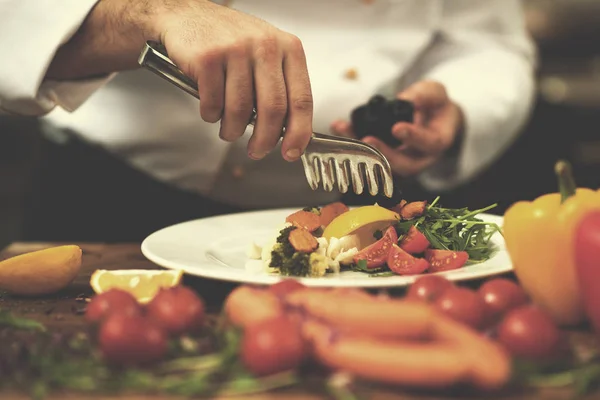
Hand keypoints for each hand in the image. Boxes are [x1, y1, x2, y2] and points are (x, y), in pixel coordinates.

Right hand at [156, 1, 312, 160]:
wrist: (187, 15)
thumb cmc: (231, 41)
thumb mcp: (267, 54)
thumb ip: (281, 87)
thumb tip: (288, 133)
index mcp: (289, 48)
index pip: (302, 99)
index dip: (298, 132)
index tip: (292, 152)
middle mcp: (266, 46)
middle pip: (273, 109)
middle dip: (265, 140)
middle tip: (257, 151)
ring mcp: (236, 49)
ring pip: (241, 110)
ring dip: (233, 130)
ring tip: (229, 131)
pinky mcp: (208, 57)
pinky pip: (213, 104)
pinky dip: (211, 115)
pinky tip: (210, 110)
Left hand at [331, 81, 463, 176]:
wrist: (430, 119)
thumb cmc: (435, 106)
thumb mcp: (436, 93)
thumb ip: (424, 94)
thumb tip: (405, 99)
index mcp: (437, 142)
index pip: (428, 144)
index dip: (413, 137)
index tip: (397, 128)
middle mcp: (420, 158)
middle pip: (403, 164)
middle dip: (383, 152)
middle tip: (366, 138)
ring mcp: (400, 161)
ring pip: (381, 163)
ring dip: (360, 148)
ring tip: (343, 129)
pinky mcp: (383, 158)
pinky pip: (368, 155)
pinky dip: (352, 142)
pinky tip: (339, 127)